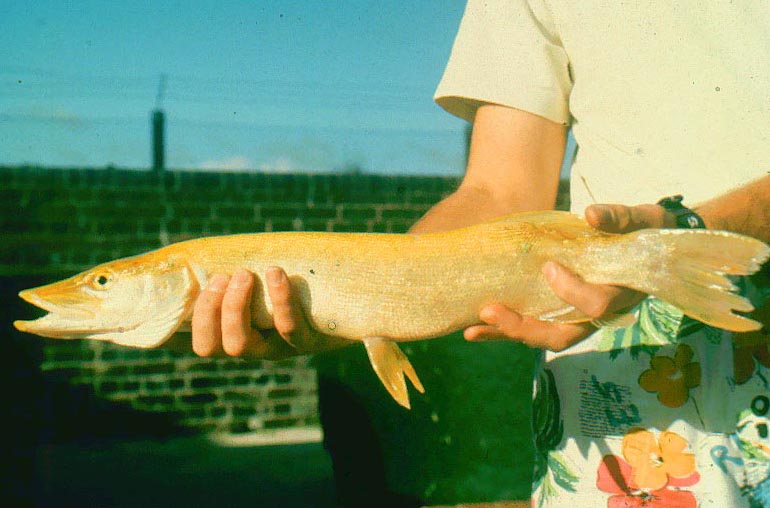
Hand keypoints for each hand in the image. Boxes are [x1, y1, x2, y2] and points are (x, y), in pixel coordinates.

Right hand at [191, 266, 308, 359]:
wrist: (346, 306)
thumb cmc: (297, 289)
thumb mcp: (265, 287)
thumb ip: (237, 282)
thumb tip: (198, 265)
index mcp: (238, 336)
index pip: (201, 342)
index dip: (182, 328)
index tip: (184, 294)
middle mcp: (254, 348)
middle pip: (212, 347)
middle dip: (209, 310)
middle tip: (222, 277)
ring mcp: (279, 348)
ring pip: (241, 344)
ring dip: (234, 307)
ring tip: (243, 274)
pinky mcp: (308, 341)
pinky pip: (289, 327)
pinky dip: (279, 299)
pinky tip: (274, 272)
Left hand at [465, 203, 675, 350]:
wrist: (646, 246)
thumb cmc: (642, 232)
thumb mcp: (638, 218)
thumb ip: (618, 217)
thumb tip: (591, 215)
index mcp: (619, 294)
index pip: (595, 305)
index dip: (572, 291)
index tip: (550, 268)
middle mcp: (596, 315)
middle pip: (560, 336)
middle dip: (523, 327)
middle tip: (488, 312)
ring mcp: (576, 318)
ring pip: (542, 337)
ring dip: (506, 334)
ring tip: (471, 330)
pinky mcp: (558, 313)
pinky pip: (532, 327)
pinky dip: (505, 330)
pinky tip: (475, 328)